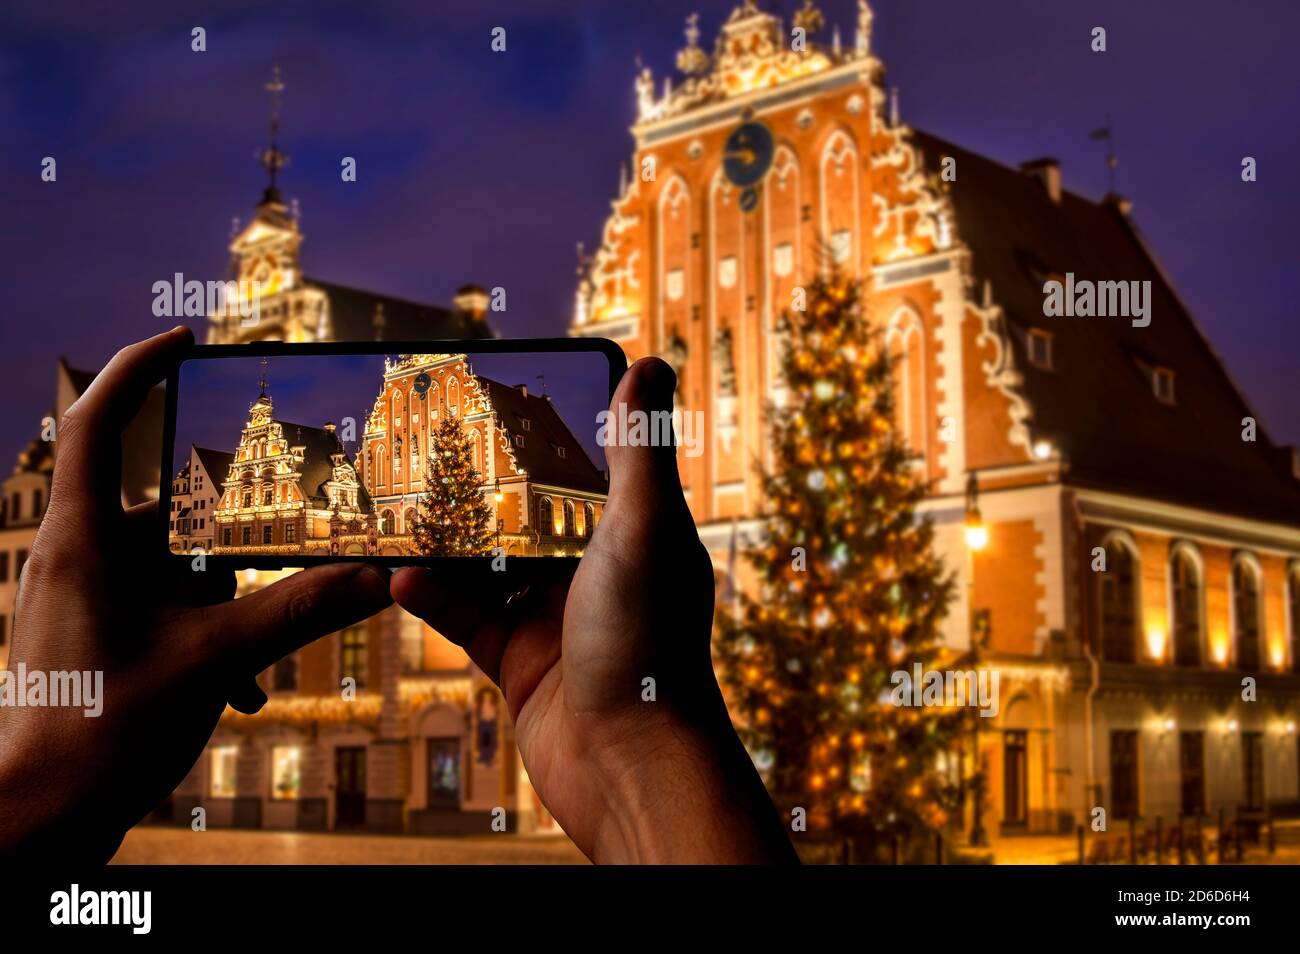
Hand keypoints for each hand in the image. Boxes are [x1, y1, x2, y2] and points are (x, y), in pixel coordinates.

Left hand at [0, 327, 392, 861]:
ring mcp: (81, 600)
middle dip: (228, 530)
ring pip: (170, 569)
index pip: (96, 423)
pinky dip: (204, 634)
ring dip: (223, 601)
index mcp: (82, 542)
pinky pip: (161, 610)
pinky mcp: (94, 635)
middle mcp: (74, 559)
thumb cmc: (99, 735)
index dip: (136, 369)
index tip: (187, 340)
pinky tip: (238, 688)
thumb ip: (299, 611)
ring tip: (258, 650)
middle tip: (285, 526)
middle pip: (161, 506)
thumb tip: (375, 579)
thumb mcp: (212, 660)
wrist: (39, 821)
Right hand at [392, 358, 796, 862]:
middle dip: (480, 490)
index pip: (584, 472)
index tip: (496, 404)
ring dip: (444, 544)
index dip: (545, 440)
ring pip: (488, 567)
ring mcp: (554, 619)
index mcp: (634, 538)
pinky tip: (396, 578)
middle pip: (527, 518)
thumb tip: (650, 363)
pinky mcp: (519, 662)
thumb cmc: (648, 645)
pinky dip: (432, 598)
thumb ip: (638, 453)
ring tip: (396, 509)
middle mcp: (596, 575)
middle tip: (423, 451)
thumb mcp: (642, 532)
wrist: (629, 766)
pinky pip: (466, 619)